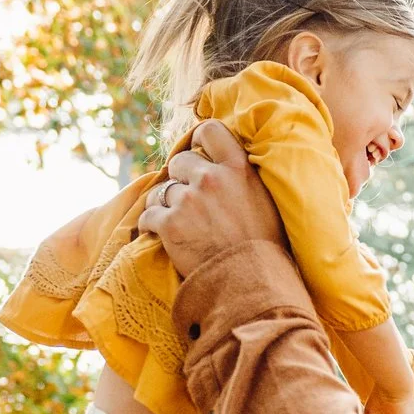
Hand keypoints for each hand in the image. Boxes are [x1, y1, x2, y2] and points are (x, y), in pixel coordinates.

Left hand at [134, 120, 282, 276]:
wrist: (252, 283)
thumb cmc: (265, 247)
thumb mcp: (265, 201)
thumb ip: (243, 178)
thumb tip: (227, 167)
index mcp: (238, 168)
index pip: (209, 130)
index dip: (197, 138)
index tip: (196, 152)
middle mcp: (211, 178)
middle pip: (180, 162)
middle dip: (181, 179)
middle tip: (191, 201)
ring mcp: (188, 200)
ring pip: (161, 190)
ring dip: (166, 204)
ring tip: (179, 223)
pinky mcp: (170, 225)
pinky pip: (148, 215)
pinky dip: (151, 224)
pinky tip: (160, 233)